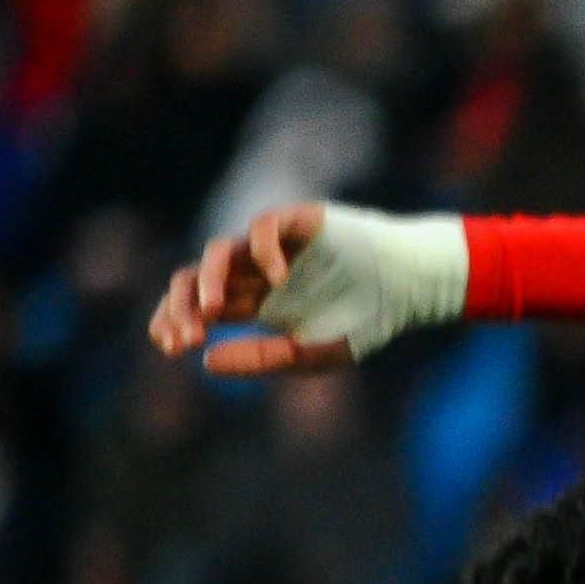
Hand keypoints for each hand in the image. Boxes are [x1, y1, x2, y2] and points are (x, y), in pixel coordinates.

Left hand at [150, 201, 348, 374]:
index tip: (174, 349)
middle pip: (193, 280)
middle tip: (186, 337)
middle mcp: (254, 272)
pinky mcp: (294, 221)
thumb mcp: (312, 353)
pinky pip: (262, 228)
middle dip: (180, 308)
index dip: (175, 324)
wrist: (411, 286)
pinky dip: (263, 251)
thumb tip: (206, 362)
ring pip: (218, 253)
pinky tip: (279, 279)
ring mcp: (271, 245)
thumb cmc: (367, 320)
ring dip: (207, 282)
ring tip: (213, 311)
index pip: (196, 308)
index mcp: (254, 302)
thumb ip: (262, 360)